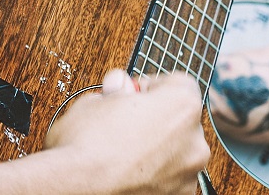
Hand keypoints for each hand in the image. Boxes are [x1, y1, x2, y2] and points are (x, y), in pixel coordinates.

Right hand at [44, 70, 209, 193]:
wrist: (74, 189)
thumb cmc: (83, 148)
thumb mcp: (94, 102)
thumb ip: (116, 91)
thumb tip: (119, 86)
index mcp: (181, 106)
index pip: (178, 84)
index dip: (150, 87)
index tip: (133, 94)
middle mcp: (194, 141)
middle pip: (179, 120)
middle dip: (155, 120)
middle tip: (124, 125)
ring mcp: (188, 174)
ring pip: (175, 152)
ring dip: (156, 149)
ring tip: (122, 153)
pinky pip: (169, 178)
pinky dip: (153, 175)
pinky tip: (127, 173)